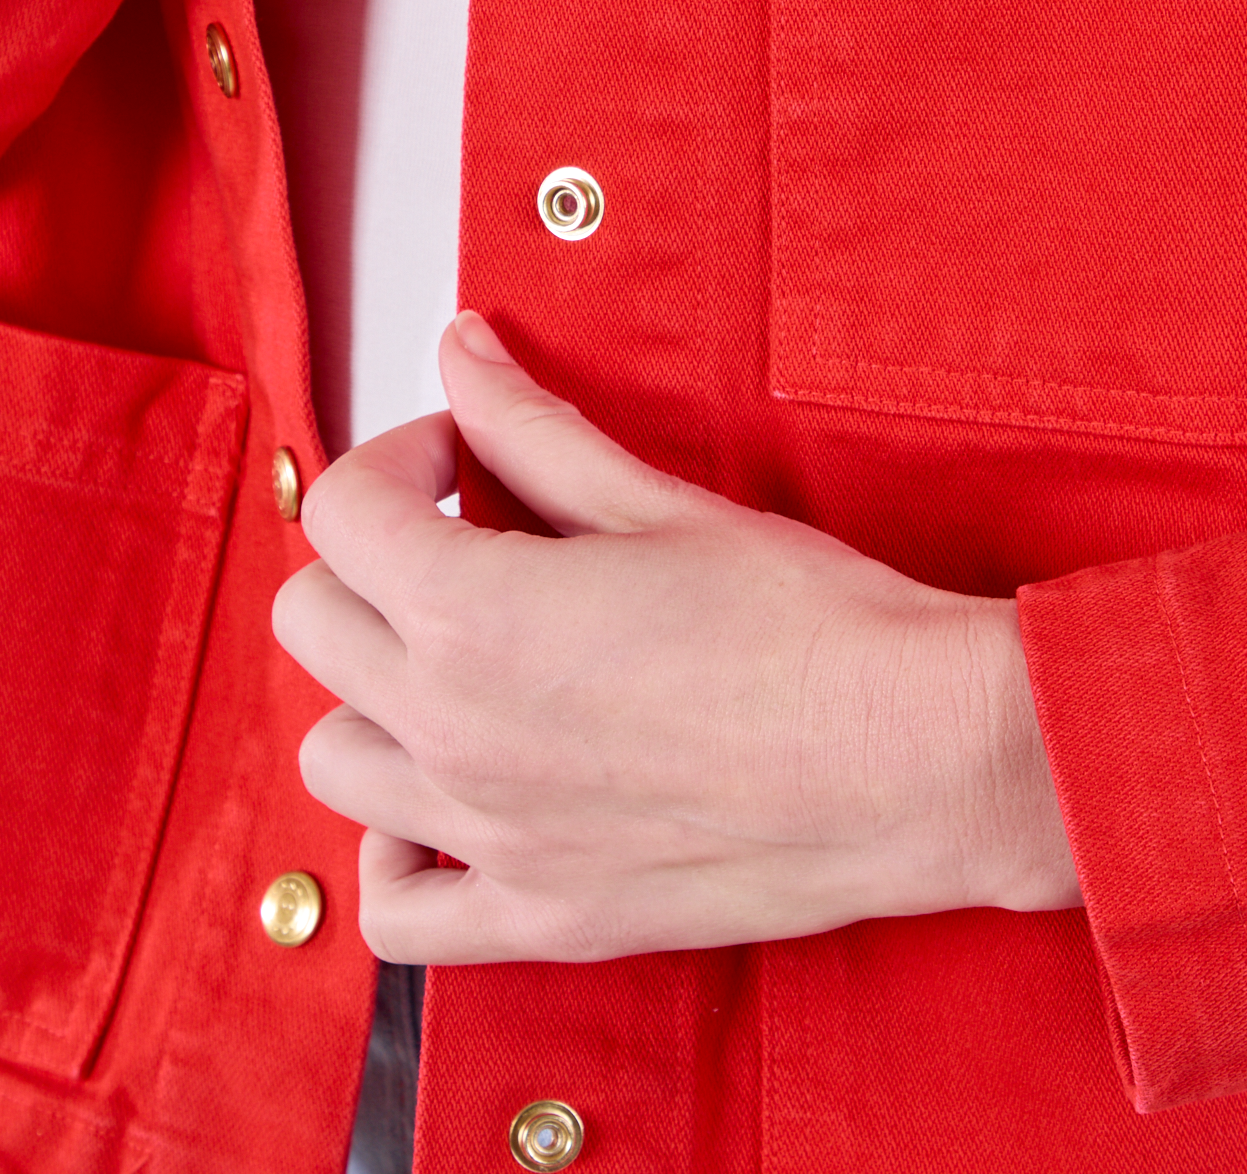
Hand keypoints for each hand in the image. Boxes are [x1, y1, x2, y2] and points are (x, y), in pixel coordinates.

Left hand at [271, 310, 1080, 963]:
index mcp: (473, 612)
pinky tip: (451, 801)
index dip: (398, 456)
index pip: (342, 509)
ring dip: (372, 693)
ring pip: (332, 757)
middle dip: (371, 560)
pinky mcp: (539, 915)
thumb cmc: (809, 625)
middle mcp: (452, 729)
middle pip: (311, 622)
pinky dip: (397, 851)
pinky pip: (395, 909)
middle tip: (462, 541)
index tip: (461, 455)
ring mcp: (487, 835)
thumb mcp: (659, 501)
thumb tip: (463, 353)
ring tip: (460, 663)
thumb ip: (533, 427)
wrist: (913, 755)